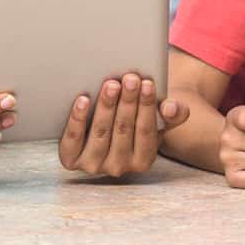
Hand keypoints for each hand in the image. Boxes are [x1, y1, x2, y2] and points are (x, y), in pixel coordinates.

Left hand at [57, 73, 179, 178]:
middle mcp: (119, 167)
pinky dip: (78, 119)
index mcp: (142, 161)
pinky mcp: (71, 159)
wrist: (103, 132)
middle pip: (123, 130)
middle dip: (127, 102)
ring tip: (111, 84)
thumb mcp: (157, 120)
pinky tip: (82, 100)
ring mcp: (94, 165)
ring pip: (100, 133)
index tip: (147, 83)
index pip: (146, 133)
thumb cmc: (134, 122)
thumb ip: (173, 113)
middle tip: (130, 78)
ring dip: (106, 107)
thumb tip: (172, 108)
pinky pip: (73, 140)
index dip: (147, 106)